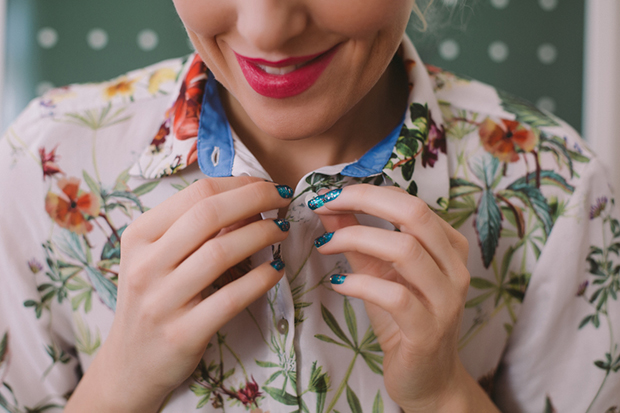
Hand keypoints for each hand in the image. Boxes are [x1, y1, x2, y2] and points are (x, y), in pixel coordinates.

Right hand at [66, 177, 292, 412]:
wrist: (128, 366)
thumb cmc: (152, 301)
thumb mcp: (158, 258)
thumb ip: (194, 229)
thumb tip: (248, 201)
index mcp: (139, 236)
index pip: (195, 194)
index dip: (238, 184)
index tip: (265, 185)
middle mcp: (145, 265)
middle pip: (208, 215)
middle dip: (255, 199)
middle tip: (282, 198)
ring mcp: (161, 301)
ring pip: (220, 253)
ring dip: (261, 234)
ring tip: (282, 229)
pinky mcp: (182, 334)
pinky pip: (230, 298)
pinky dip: (260, 279)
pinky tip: (277, 269)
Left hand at [311, 185, 498, 411]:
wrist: (427, 378)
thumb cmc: (403, 320)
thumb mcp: (378, 272)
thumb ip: (358, 237)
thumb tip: (328, 205)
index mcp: (448, 245)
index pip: (409, 201)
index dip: (366, 191)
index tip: (329, 195)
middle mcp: (455, 267)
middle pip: (414, 213)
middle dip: (363, 199)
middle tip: (324, 204)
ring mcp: (446, 299)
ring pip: (405, 249)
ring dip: (355, 238)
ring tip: (325, 244)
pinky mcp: (429, 330)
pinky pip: (394, 296)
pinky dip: (360, 283)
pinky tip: (338, 283)